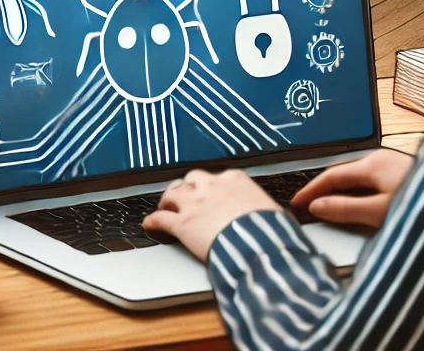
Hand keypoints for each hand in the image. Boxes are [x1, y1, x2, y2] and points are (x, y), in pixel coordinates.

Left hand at [143, 169, 278, 261]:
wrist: (256, 245)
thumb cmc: (268, 230)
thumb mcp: (273, 211)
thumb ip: (264, 208)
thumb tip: (274, 216)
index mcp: (234, 179)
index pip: (218, 177)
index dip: (213, 187)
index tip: (214, 193)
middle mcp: (210, 186)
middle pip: (192, 179)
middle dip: (189, 187)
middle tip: (188, 196)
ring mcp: (193, 203)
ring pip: (172, 193)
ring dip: (168, 199)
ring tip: (166, 205)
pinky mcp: (181, 224)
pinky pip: (160, 219)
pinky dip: (153, 221)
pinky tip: (149, 224)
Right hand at [291, 150, 413, 228]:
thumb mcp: (379, 212)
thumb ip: (345, 208)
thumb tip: (318, 207)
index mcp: (371, 163)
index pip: (330, 174)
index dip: (310, 189)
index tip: (295, 203)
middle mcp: (381, 160)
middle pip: (343, 172)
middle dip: (323, 187)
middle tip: (306, 205)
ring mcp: (395, 166)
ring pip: (358, 177)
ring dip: (341, 190)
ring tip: (327, 207)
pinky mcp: (406, 176)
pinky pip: (372, 182)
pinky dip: (357, 193)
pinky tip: (360, 205)